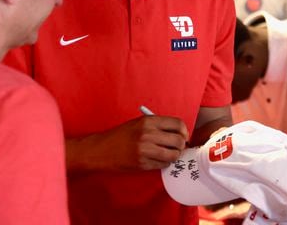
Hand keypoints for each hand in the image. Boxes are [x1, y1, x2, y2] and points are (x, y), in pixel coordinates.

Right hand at [67, 115, 188, 171]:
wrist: (103, 149)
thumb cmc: (121, 135)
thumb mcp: (138, 123)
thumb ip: (157, 125)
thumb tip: (179, 132)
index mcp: (148, 121)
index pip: (177, 124)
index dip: (184, 130)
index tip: (183, 135)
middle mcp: (148, 135)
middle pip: (178, 140)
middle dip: (181, 145)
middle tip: (177, 147)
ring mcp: (146, 150)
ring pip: (173, 155)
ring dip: (174, 155)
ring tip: (168, 153)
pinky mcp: (143, 164)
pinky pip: (163, 164)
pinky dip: (164, 163)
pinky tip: (158, 159)